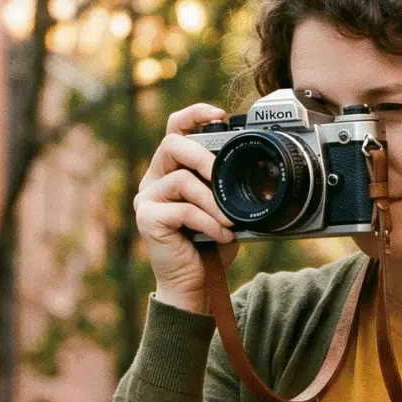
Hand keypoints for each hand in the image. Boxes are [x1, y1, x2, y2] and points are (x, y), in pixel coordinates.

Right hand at [135, 103, 240, 313]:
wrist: (195, 287)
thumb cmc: (210, 248)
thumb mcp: (225, 209)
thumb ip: (227, 186)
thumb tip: (254, 167)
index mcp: (170, 170)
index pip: (174, 129)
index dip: (194, 115)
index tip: (219, 115)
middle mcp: (153, 180)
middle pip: (172, 145)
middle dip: (204, 157)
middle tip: (222, 178)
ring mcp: (146, 199)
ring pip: (181, 179)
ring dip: (212, 202)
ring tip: (229, 222)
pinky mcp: (147, 219)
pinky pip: (181, 209)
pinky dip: (207, 222)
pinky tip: (221, 236)